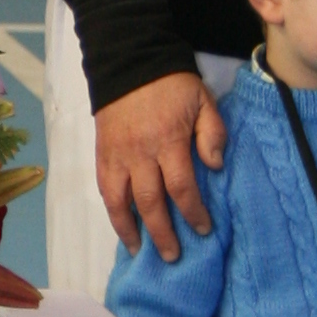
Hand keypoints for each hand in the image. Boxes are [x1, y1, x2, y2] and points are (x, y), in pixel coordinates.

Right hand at [95, 70, 229, 262]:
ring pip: (119, 201)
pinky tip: (121, 225)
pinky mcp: (102, 153)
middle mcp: (140, 153)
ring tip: (139, 250)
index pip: (181, 187)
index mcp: (168, 140)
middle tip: (173, 256)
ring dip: (129, 229)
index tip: (203, 229)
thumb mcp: (203, 101)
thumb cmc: (172, 84)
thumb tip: (215, 167)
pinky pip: (104, 188)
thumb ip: (212, 133)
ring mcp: (117, 155)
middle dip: (162, 233)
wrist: (129, 61)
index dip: (193, 213)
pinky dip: (112, 210)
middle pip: (150, 203)